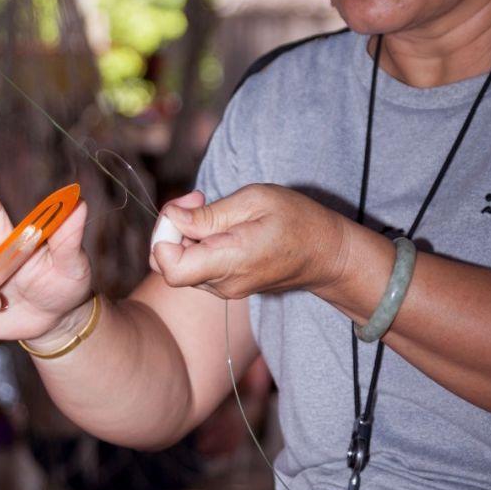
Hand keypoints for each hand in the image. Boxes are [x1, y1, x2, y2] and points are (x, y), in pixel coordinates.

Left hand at [149, 186, 346, 300]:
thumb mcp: (256, 200)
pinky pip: (196, 268)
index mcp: (231, 260)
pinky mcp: (227, 287)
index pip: (170, 267)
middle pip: (168, 265)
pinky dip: (197, 245)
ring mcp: (225, 290)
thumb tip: (171, 218)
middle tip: (198, 200)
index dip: (164, 235)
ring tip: (215, 210)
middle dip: (172, 228)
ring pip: (180, 265)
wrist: (326, 255)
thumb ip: (209, 214)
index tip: (186, 208)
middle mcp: (224, 283)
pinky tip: (220, 227)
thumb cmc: (297, 220)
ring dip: (185, 235)